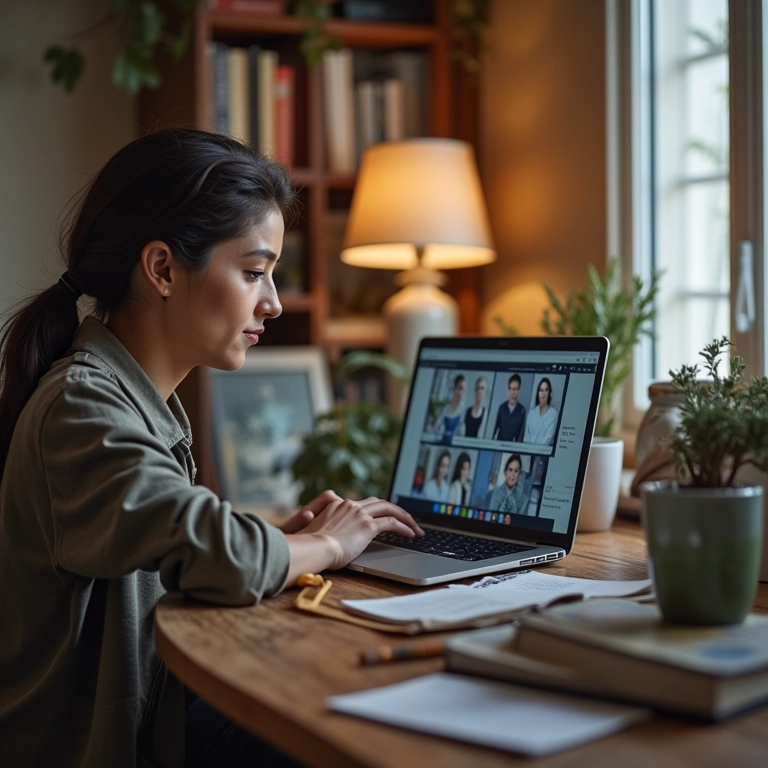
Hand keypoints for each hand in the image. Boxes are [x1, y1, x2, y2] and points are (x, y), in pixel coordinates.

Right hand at [284, 494, 423, 579]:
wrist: (314, 548)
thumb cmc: (312, 547)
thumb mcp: (319, 534)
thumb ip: (327, 531)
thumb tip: (331, 540)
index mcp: (338, 505)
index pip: (364, 503)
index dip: (377, 509)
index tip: (385, 515)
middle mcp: (350, 505)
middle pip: (379, 502)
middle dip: (396, 510)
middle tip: (407, 519)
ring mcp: (360, 514)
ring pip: (389, 508)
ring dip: (405, 517)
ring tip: (415, 527)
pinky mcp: (367, 525)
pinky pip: (392, 522)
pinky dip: (404, 527)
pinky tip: (411, 534)